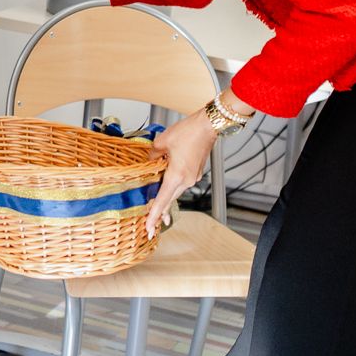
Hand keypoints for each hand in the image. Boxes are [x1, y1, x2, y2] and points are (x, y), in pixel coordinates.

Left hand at [143, 113, 216, 236]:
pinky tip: (165, 192)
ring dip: (166, 202)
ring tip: (158, 216)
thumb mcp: (161, 143)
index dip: (154, 214)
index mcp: (177, 175)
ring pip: (175, 193)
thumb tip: (148, 162)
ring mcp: (192, 178)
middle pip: (169, 200)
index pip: (162, 200)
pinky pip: (181, 185)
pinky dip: (172, 190)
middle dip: (159, 215)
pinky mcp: (195, 173)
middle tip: (151, 229)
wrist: (207, 126)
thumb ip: (151, 156)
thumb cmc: (187, 132)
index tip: (149, 227)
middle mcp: (186, 180)